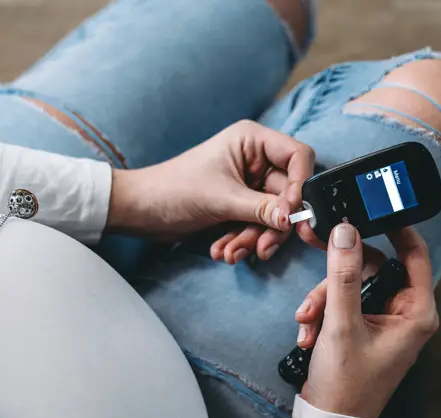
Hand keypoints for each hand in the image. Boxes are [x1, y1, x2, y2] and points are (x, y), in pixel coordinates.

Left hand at [107, 120, 313, 262]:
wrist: (140, 212)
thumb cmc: (173, 190)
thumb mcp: (221, 199)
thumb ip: (261, 209)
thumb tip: (292, 220)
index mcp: (252, 141)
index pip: (298, 157)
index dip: (300, 186)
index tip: (292, 215)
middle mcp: (256, 159)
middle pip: (287, 194)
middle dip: (273, 225)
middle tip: (263, 248)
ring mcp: (250, 184)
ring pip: (274, 215)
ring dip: (255, 238)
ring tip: (232, 252)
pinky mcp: (241, 205)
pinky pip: (258, 225)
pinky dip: (244, 241)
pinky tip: (223, 251)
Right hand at [299, 224, 438, 417]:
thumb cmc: (347, 385)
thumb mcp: (342, 324)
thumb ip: (344, 276)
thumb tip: (346, 232)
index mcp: (416, 312)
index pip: (414, 254)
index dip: (396, 227)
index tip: (374, 207)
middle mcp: (403, 313)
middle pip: (373, 266)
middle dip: (338, 273)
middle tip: (315, 247)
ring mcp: (382, 320)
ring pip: (352, 284)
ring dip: (324, 298)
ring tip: (307, 320)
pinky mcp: (362, 327)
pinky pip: (343, 303)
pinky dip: (323, 312)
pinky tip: (308, 332)